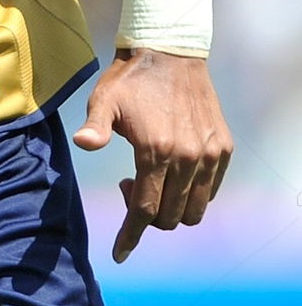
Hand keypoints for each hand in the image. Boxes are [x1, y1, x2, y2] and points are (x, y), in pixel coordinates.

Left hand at [73, 48, 231, 262]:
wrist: (170, 52)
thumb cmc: (130, 78)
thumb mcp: (105, 99)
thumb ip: (95, 127)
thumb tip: (83, 145)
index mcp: (155, 151)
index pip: (144, 210)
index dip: (130, 235)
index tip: (120, 253)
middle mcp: (186, 157)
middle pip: (169, 216)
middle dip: (146, 216)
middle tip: (129, 187)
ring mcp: (208, 154)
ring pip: (194, 210)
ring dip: (172, 210)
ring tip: (152, 182)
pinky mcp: (222, 148)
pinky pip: (210, 190)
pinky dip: (193, 195)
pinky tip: (174, 175)